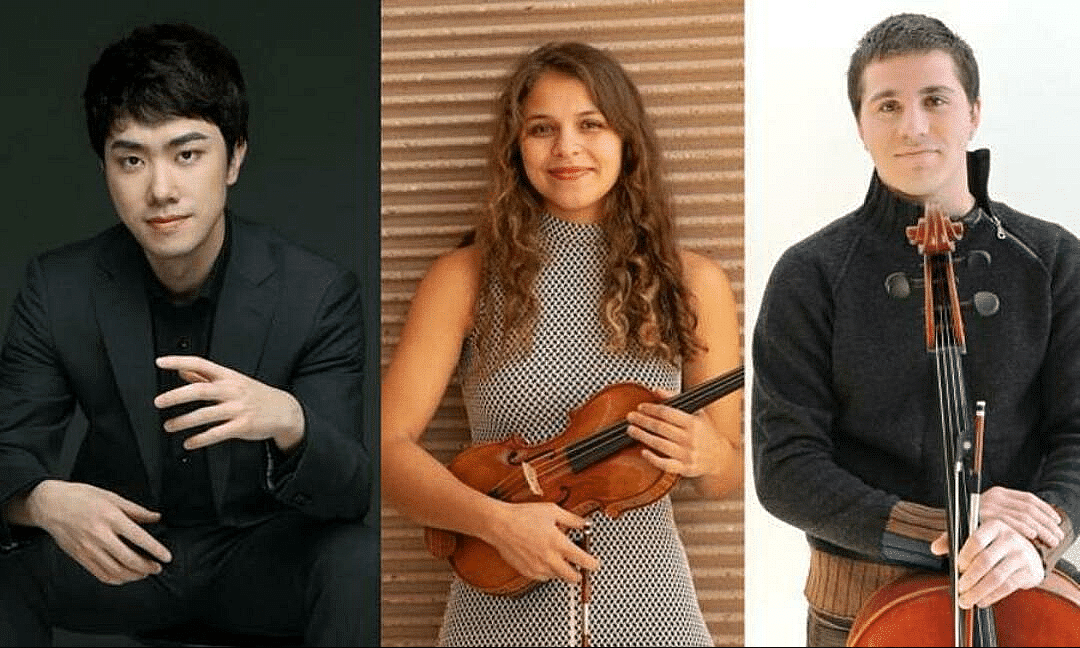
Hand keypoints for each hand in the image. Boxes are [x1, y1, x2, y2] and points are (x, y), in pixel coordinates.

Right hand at [25, 480, 171, 584]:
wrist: (50, 505)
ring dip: (134, 576)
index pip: (139, 538)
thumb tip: (156, 518)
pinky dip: (116, 579)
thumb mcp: (112, 497)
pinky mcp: (80, 557)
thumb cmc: (82, 497)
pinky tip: (126, 576)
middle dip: (147, 567)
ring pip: (115, 571)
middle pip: (129, 559)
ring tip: (145, 573)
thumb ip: (136, 510)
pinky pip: (100, 574)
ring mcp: (88, 549)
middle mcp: (100, 535)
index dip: (156, 550)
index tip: (167, 557)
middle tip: (157, 567)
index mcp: (111, 518)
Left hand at [154, 355, 304, 451]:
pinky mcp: (242, 426)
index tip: (160, 362)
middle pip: (200, 390)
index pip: (201, 363)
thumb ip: (206, 376)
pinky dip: (200, 439)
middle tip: (159, 402)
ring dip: (183, 421)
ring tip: (169, 426)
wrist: (284, 410)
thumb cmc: (255, 395)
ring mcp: (238, 409)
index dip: (179, 361)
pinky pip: (217, 433)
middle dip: (176, 396)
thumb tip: (182, 371)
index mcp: (228, 376)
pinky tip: (188, 443)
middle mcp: (232, 390)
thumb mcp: (233, 380)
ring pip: (205, 414)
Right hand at [482, 501, 598, 583]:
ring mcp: (537, 567)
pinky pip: (543, 577)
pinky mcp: (527, 571)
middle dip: (579, 574)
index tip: (595, 564)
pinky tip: (544, 558)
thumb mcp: (552, 511)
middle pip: (572, 577)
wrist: (499, 524)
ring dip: (561, 571)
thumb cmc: (523, 516)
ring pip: (557, 577)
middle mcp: (549, 558)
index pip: (584, 561)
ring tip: (557, 556)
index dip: (594, 564)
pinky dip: (547, 571)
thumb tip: (585, 523)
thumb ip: (572, 519)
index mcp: (558, 543)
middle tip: (579, 566)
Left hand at [624, 394, 722, 478]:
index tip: (641, 407)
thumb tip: (657, 390)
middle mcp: (690, 438)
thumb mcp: (696, 412)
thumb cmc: (706, 433)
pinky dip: (653, 459)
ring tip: (631, 430)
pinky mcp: (685, 468)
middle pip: (660, 427)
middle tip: (630, 417)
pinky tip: (643, 452)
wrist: (720, 457)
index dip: (651, 409)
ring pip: (660, 444)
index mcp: (693, 423)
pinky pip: (666, 464)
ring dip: (642, 436)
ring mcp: (687, 454)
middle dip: (642, 421)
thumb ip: (676, 399)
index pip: (667, 413)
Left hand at [930, 487, 1060, 607]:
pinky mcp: (1029, 571)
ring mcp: (1021, 555)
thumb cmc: (996, 545)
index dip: (964, 556)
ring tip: (966, 600)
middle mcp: (1010, 538)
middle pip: (985, 561)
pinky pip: (1007, 587)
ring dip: (978, 591)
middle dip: (969, 578)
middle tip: (959, 589)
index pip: (976, 540)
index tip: (957, 568)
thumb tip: (935, 548)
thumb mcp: (977, 537)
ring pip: (996, 577)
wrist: (1031, 554)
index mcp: (994, 526)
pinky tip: (981, 601)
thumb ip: (954, 540)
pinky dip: (991, 596)